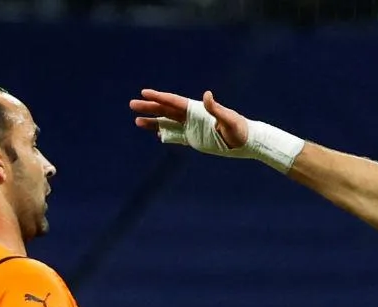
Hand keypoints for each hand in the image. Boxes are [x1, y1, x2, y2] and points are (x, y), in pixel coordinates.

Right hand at [131, 89, 249, 154]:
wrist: (245, 141)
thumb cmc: (238, 130)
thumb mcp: (228, 119)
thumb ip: (215, 108)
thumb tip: (207, 94)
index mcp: (197, 110)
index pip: (173, 102)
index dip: (159, 97)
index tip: (145, 93)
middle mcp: (191, 117)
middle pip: (165, 110)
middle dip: (149, 107)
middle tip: (132, 104)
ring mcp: (191, 127)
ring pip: (167, 123)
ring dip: (153, 121)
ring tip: (137, 120)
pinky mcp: (193, 138)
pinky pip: (175, 135)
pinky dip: (164, 133)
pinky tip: (154, 132)